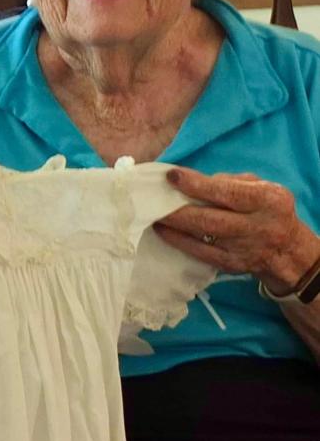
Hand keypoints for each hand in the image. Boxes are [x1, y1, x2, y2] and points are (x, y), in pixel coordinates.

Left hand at [155, 167, 319, 292]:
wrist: (287, 250)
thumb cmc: (267, 210)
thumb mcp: (262, 188)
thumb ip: (232, 181)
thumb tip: (196, 180)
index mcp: (268, 201)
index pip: (228, 193)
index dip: (197, 185)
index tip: (171, 176)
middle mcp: (258, 226)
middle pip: (211, 218)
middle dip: (178, 209)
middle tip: (152, 199)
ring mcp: (244, 249)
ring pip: (202, 237)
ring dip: (173, 225)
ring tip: (152, 214)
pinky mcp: (231, 265)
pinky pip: (199, 253)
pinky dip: (178, 241)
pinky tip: (162, 231)